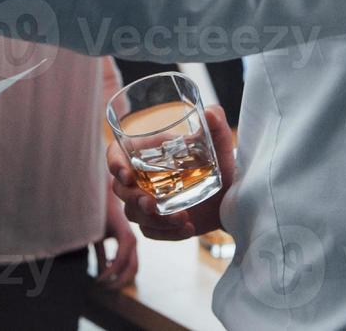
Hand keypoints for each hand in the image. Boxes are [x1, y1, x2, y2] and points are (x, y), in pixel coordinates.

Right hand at [94, 184, 138, 288]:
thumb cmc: (95, 214)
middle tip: (106, 289)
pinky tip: (100, 274)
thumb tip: (103, 275)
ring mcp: (128, 235)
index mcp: (128, 240)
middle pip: (133, 269)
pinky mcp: (121, 231)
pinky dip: (110, 269)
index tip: (104, 285)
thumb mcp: (98, 238)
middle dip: (121, 282)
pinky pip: (119, 257)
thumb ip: (103, 255)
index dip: (120, 280)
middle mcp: (131, 239)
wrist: (95, 190)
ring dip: (115, 278)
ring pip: (127, 265)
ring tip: (102, 282)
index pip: (131, 267)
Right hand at [106, 104, 234, 241]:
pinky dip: (168, 233)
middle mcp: (142, 178)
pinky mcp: (158, 224)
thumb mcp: (218, 146)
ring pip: (134, 214)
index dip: (114, 164)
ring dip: (154, 219)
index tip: (126, 175)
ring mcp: (148, 202)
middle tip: (152, 203)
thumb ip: (216, 127)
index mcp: (146, 153)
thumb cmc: (218, 163)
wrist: (231, 195)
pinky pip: (152, 232)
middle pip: (120, 190)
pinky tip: (188, 228)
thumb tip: (212, 113)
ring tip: (181, 216)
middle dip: (133, 198)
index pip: (116, 155)